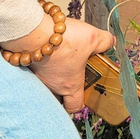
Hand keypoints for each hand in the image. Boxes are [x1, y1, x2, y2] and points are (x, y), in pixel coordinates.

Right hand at [1, 11, 115, 113]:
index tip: (84, 92)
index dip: (80, 102)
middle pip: (58, 98)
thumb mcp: (93, 38)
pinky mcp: (29, 65)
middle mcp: (52, 86)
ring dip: (52, 77)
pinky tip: (48, 51)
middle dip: (64, 92)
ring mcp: (38, 77)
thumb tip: (110, 42)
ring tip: (60, 60)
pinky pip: (36, 71)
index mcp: (70, 85)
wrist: (35, 32)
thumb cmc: (64, 41)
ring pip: (46, 85)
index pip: (74, 106)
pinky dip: (42, 65)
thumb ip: (104, 42)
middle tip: (72, 76)